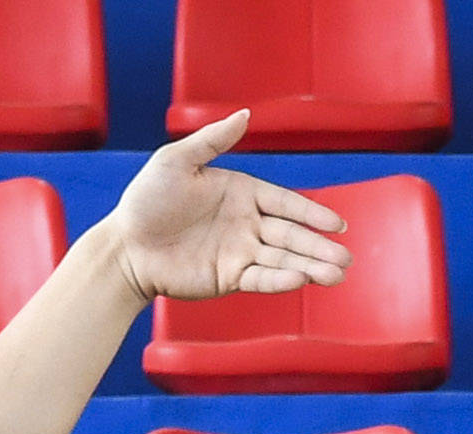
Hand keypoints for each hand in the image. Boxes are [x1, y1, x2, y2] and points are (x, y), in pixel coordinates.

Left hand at [106, 114, 351, 305]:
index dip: (312, 214)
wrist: (126, 245)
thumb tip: (246, 114)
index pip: (285, 204)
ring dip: (310, 267)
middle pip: (291, 235)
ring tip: (337, 274)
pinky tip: (301, 280)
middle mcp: (246, 224)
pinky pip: (260, 278)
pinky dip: (280, 280)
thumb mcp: (177, 160)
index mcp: (241, 193)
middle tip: (347, 257)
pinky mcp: (228, 278)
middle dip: (320, 247)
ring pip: (283, 259)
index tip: (338, 225)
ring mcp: (239, 253)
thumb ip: (213, 139)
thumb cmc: (147, 199)